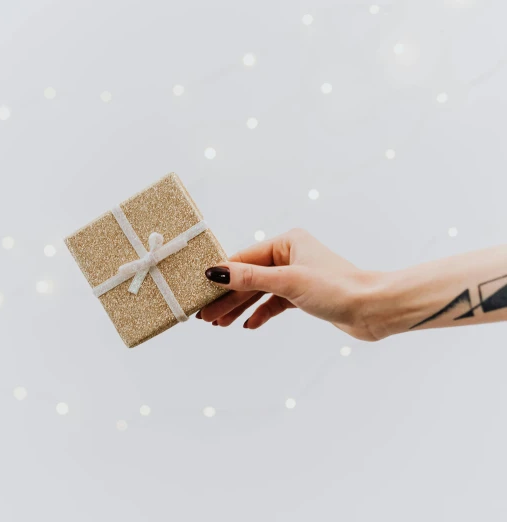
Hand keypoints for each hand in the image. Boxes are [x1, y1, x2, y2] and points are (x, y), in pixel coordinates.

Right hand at [198, 228, 381, 340]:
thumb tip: (216, 272)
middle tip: (205, 316)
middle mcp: (290, 256)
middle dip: (227, 298)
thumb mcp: (288, 282)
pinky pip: (273, 303)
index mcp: (287, 242)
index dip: (221, 276)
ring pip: (259, 292)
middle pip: (248, 278)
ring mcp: (296, 276)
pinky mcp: (303, 295)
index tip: (199, 290)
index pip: (243, 259)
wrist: (374, 309)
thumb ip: (250, 278)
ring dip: (239, 308)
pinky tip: (248, 325)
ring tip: (219, 324)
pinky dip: (261, 313)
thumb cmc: (338, 288)